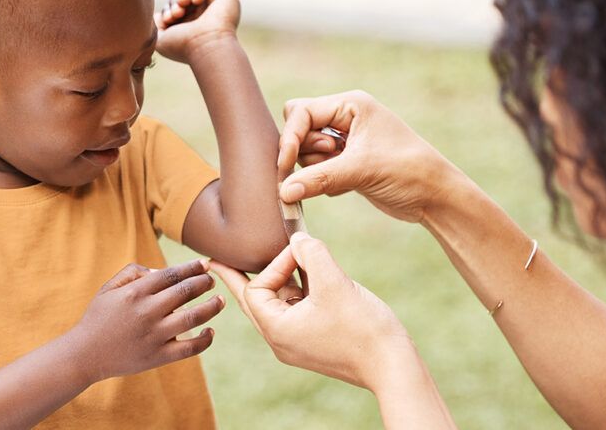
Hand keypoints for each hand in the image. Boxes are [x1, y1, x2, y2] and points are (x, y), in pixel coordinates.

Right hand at [69, 259, 223, 384]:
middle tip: (212, 280)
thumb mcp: (108, 289)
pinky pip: (190, 348)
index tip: (205, 264)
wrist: (84, 355)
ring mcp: (154, 335)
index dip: (192, 267)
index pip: (172, 274)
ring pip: (193, 317)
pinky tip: (210, 332)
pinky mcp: (158, 356)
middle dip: (204, 282)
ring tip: (220, 301)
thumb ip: (132, 272)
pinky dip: (204, 340)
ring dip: (212, 307)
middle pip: (186, 291)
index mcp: (136, 292)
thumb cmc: (98, 318)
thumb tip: (159, 269)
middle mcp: (147, 311)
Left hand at [155, 0, 240, 63]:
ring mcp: (216, 5)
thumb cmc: (183, 46)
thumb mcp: (161, 39)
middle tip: (176, 13)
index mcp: (191, 25)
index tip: (168, 18)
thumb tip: (159, 15)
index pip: (176, 6)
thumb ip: (157, 25)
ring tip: (183, 3)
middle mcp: (205, 15)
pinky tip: (196, 0)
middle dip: (175, 0)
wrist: (205, 47)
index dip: (168, 8)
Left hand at [211, 232, 412, 389]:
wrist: (393, 365)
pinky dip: (299, 290)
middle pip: (254, 300)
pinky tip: (310, 275)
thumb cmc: (363, 328)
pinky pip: (296, 311)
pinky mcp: (315, 341)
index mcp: (277, 330)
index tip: (300, 253)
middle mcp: (281, 340)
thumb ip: (311, 253)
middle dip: (238, 277)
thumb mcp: (334, 281)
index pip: (256, 288)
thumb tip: (297, 239)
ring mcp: (298, 343)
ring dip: (282, 279)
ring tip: (280, 259)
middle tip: (213, 262)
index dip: (275, 264)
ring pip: (278, 303)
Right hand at [278, 90, 463, 222]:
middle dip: (303, 150)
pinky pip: (316, 168)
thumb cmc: (407, 171)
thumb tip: (283, 191)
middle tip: (327, 163)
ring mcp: (345, 140)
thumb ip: (318, 178)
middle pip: (299, 127)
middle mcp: (346, 117)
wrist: (435, 196)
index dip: (290, 138)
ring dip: (315, 168)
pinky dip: (323, 180)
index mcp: (351, 105)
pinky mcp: (346, 162)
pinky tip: (349, 186)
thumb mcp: (360, 171)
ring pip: (306, 151)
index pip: (301, 112)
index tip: (285, 165)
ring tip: (344, 176)